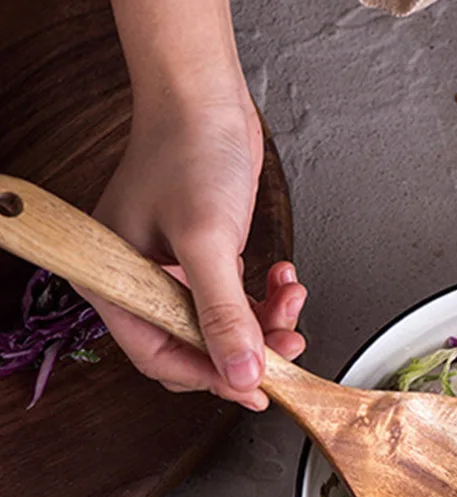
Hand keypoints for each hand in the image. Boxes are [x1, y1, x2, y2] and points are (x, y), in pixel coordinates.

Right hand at [91, 94, 302, 409]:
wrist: (206, 98)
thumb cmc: (188, 151)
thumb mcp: (207, 242)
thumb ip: (224, 315)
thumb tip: (241, 374)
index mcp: (115, 282)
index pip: (160, 357)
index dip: (210, 377)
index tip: (254, 388)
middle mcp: (141, 282)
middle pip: (196, 348)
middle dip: (245, 349)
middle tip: (285, 347)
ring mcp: (174, 273)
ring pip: (223, 327)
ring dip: (265, 322)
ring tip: (290, 301)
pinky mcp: (205, 260)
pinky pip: (237, 301)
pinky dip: (266, 297)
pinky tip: (283, 278)